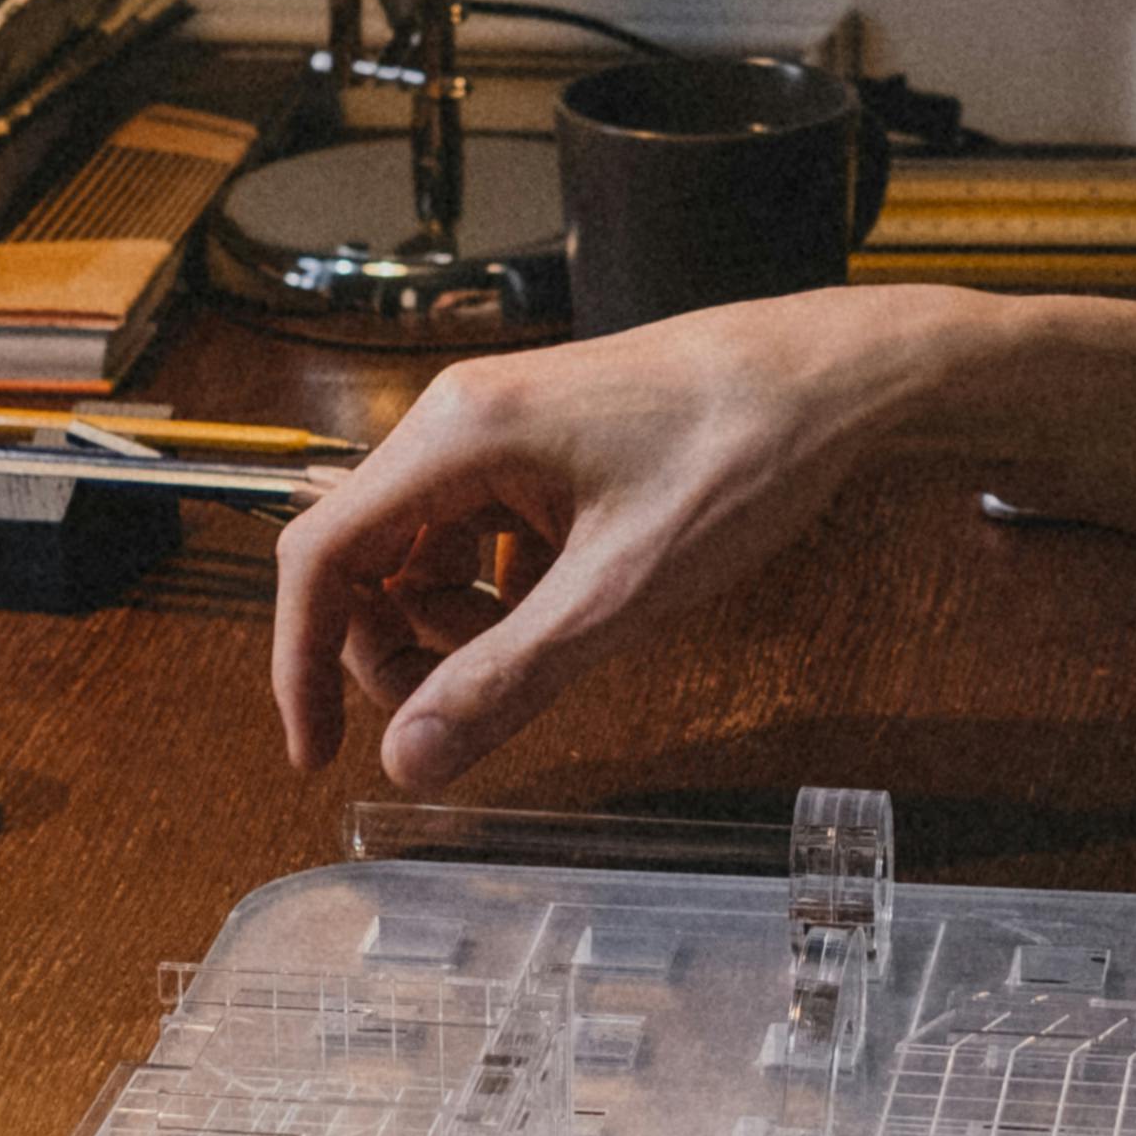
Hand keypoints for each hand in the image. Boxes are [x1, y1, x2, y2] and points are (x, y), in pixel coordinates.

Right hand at [269, 286, 963, 784]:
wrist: (834, 378)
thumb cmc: (741, 451)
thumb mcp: (623, 590)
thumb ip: (509, 676)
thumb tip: (411, 756)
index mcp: (457, 436)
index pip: (321, 556)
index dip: (301, 662)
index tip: (316, 752)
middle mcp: (461, 422)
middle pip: (364, 558)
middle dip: (392, 649)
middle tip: (459, 711)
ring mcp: (502, 431)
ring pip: (424, 552)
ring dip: (452, 625)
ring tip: (535, 653)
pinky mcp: (544, 448)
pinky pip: (482, 535)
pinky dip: (503, 593)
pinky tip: (570, 613)